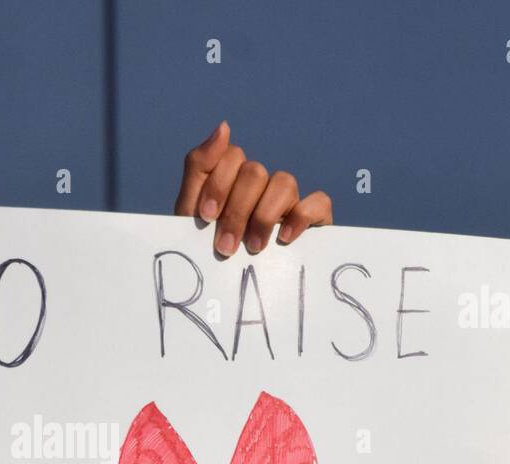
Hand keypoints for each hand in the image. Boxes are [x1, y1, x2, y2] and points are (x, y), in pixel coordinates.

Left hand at [175, 120, 332, 256]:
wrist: (227, 292)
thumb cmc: (208, 252)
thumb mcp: (191, 213)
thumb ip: (200, 167)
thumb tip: (223, 126)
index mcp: (232, 177)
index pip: (231, 156)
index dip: (218, 183)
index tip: (205, 217)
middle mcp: (262, 183)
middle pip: (254, 172)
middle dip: (236, 211)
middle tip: (225, 247)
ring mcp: (288, 199)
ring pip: (284, 182)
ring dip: (264, 216)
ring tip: (253, 248)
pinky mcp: (314, 218)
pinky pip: (318, 201)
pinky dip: (300, 216)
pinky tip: (284, 238)